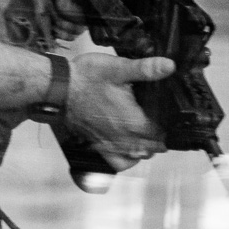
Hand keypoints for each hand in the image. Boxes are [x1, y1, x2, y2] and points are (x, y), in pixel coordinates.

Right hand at [63, 52, 174, 169]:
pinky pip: (118, 162)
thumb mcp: (118, 68)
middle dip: (158, 138)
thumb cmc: (87, 78)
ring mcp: (110, 144)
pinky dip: (126, 159)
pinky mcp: (97, 145)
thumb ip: (145, 69)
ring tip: (146, 135)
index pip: (161, 134)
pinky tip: (127, 147)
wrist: (59, 88)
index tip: (168, 116)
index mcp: (133, 121)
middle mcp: (123, 137)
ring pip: (136, 156)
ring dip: (145, 148)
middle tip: (158, 122)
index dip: (168, 126)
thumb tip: (169, 66)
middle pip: (151, 148)